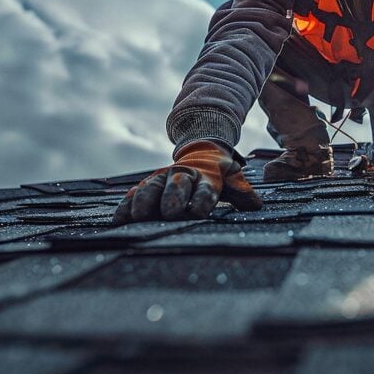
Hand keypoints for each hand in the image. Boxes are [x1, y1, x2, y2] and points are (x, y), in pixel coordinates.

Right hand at [113, 140, 261, 223]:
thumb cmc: (219, 174)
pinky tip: (117, 221)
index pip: (206, 188)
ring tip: (138, 218)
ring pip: (151, 188)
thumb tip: (256, 206)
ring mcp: (162, 179)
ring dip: (144, 202)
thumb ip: (242, 193)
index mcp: (206, 176)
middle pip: (176, 186)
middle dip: (172, 199)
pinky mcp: (146, 186)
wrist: (201, 152)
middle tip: (170, 214)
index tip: (200, 212)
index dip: (203, 199)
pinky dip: (125, 206)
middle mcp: (182, 175)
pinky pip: (134, 195)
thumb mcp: (234, 179)